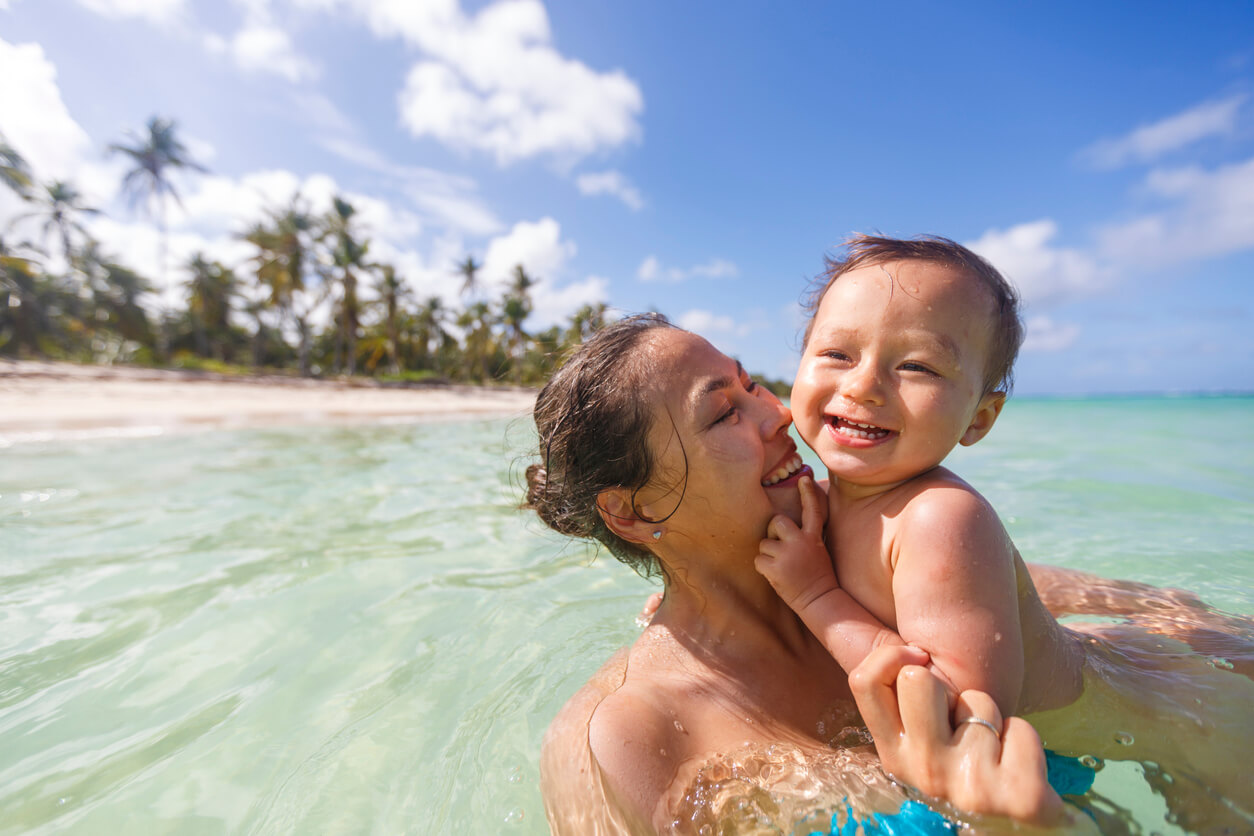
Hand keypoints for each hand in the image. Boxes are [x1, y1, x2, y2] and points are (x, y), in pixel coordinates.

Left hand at [755, 475, 834, 607]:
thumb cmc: (816, 576)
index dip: (808, 494)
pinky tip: (776, 576)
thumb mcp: (817, 550)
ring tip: (783, 568)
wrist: (820, 600)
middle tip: (781, 549)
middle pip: (776, 521)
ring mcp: (787, 554)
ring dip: (768, 555)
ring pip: (764, 543)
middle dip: (773, 533)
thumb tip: (786, 526)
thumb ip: (804, 537)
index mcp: (813, 537)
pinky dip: (763, 568)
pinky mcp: (775, 568)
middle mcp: (801, 542)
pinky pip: (758, 560)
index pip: (812, 510)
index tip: (804, 479)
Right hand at [850, 645, 1063, 826]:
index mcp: (893, 756)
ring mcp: (971, 789)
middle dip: (949, 691)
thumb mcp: (920, 744)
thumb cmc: (962, 775)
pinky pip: (1021, 728)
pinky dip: (1023, 740)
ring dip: (991, 719)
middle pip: (918, 679)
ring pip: (978, 702)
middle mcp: (923, 773)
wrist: (1011, 833)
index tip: (917, 663)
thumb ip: (896, 699)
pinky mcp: (1022, 798)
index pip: (864, 681)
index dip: (891, 657)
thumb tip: (891, 642)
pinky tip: (1015, 767)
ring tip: (991, 753)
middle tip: (960, 727)